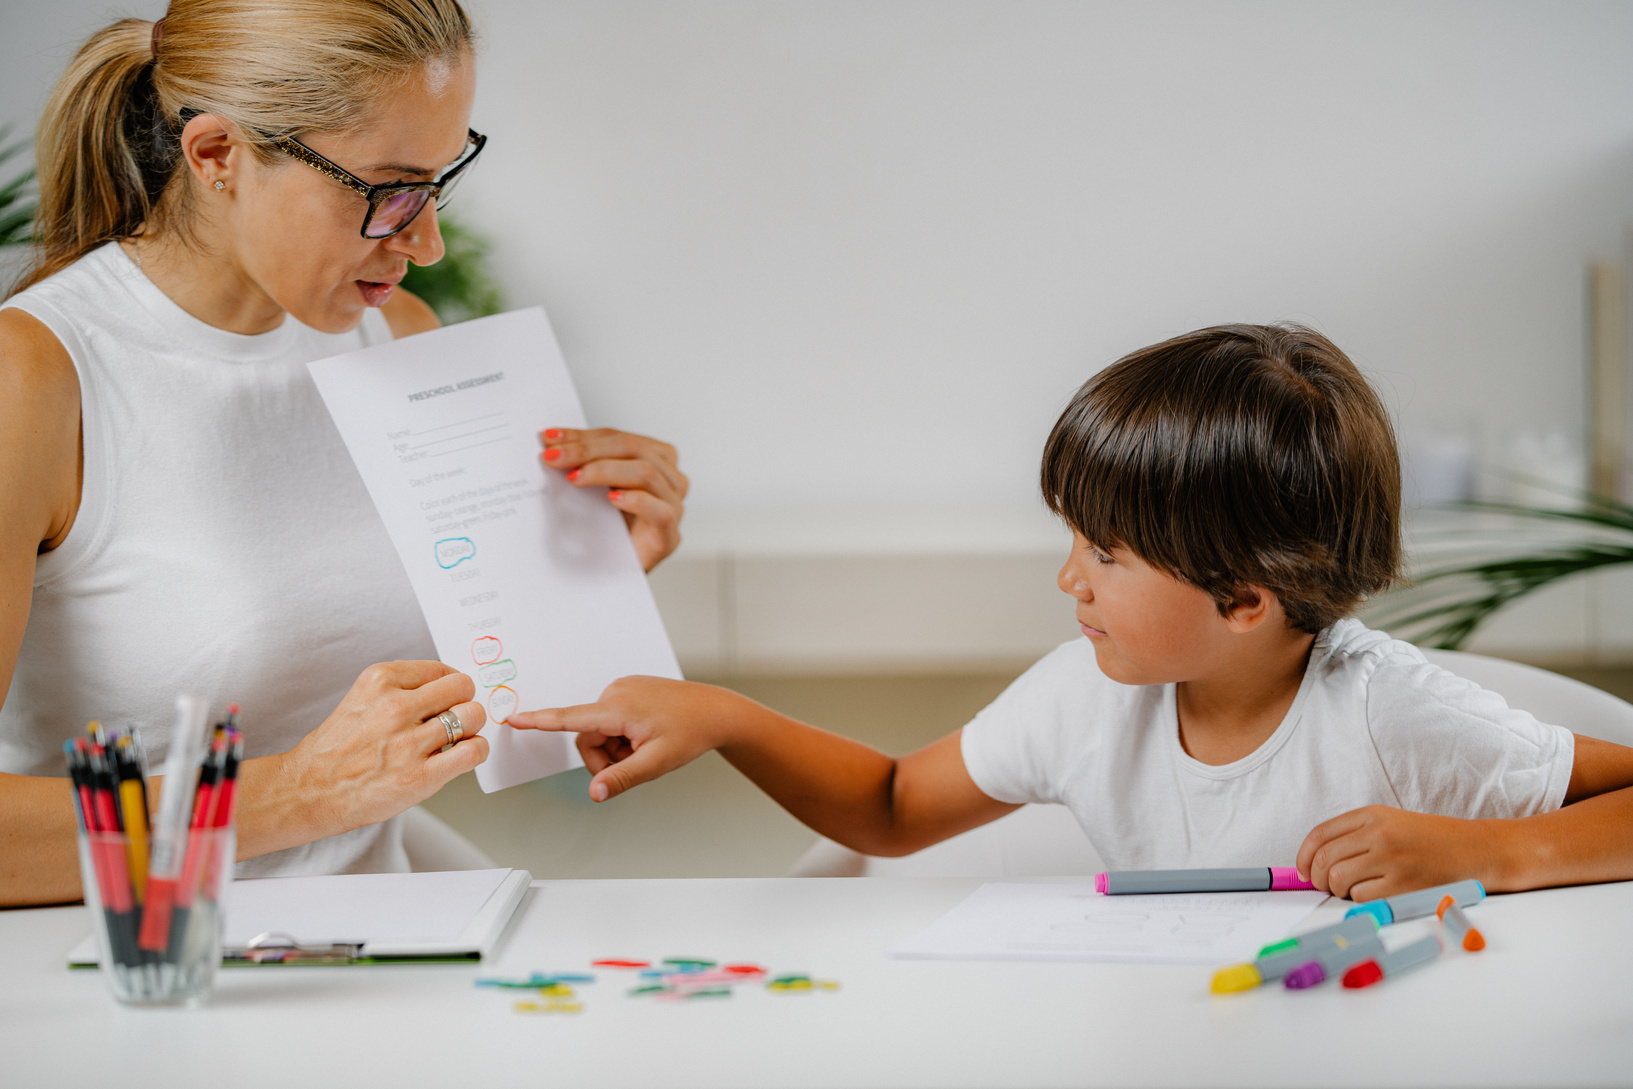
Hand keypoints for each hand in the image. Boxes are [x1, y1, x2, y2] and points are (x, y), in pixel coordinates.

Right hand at [281, 661, 488, 836]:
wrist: (309, 791)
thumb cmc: (338, 749)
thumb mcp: (363, 699)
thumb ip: (402, 689)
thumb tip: (449, 687)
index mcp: (380, 680)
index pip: (442, 669)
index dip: (450, 686)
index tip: (447, 698)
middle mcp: (395, 707)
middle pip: (463, 687)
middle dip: (464, 702)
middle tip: (455, 717)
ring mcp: (408, 742)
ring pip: (472, 716)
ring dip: (470, 728)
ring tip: (455, 739)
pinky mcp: (420, 776)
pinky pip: (473, 751)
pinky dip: (476, 751)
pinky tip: (460, 756)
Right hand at [507, 676, 733, 801]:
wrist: (716, 712)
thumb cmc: (691, 733)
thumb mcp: (657, 763)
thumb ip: (623, 778)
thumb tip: (595, 793)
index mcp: (619, 708)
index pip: (569, 718)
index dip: (538, 722)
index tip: (512, 719)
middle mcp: (615, 692)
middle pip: (587, 737)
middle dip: (605, 757)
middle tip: (636, 763)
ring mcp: (622, 689)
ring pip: (599, 730)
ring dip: (616, 747)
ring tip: (646, 747)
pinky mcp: (628, 690)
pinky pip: (611, 719)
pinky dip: (623, 734)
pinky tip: (647, 735)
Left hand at [540, 427, 687, 571]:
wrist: (615, 575)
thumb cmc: (608, 530)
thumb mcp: (594, 488)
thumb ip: (584, 463)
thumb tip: (551, 442)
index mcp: (656, 459)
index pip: (618, 438)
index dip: (583, 435)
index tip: (550, 439)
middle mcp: (670, 479)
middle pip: (632, 448)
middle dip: (588, 450)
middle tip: (555, 457)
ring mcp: (674, 505)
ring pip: (646, 472)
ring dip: (604, 471)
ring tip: (575, 478)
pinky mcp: (669, 535)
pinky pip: (659, 510)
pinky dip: (634, 500)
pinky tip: (612, 499)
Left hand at [1295, 805, 1496, 900]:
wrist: (1477, 849)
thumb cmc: (1431, 840)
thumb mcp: (1391, 822)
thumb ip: (1356, 835)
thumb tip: (1315, 862)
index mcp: (1372, 815)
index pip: (1320, 834)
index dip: (1304, 856)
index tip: (1302, 870)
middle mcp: (1379, 834)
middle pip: (1324, 859)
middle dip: (1318, 877)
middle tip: (1326, 885)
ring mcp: (1391, 859)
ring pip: (1338, 879)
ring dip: (1339, 890)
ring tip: (1356, 888)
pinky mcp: (1403, 885)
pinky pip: (1361, 897)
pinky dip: (1361, 900)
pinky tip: (1377, 894)